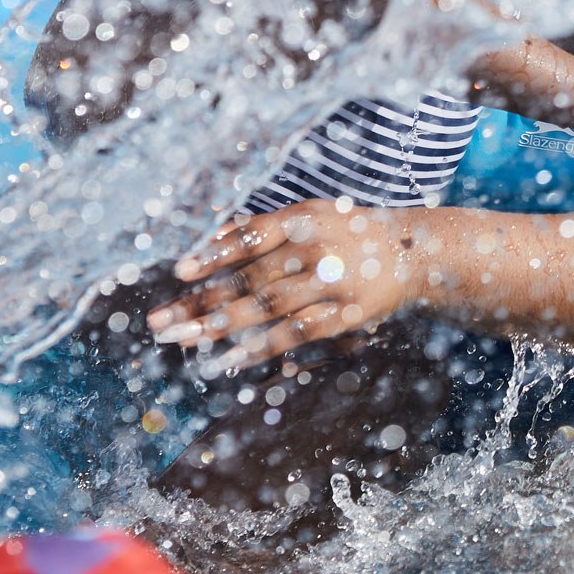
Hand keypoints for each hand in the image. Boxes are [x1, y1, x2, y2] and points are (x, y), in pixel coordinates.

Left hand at [146, 200, 419, 370]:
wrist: (413, 250)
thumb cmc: (348, 231)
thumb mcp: (311, 216)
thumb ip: (264, 227)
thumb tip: (212, 232)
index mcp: (303, 218)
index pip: (249, 236)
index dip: (213, 253)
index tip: (179, 271)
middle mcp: (315, 248)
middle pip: (249, 277)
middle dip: (201, 300)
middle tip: (161, 321)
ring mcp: (331, 282)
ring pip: (267, 307)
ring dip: (221, 326)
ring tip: (184, 341)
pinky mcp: (346, 314)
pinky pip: (297, 332)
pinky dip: (262, 346)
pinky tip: (231, 358)